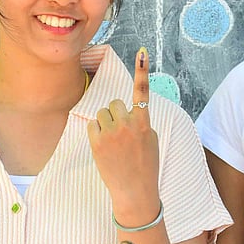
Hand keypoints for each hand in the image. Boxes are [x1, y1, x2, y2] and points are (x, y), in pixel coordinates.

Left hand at [87, 48, 160, 224]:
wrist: (135, 192)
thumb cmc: (145, 166)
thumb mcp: (151, 141)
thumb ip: (141, 122)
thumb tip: (130, 111)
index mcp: (144, 122)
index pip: (142, 92)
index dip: (142, 71)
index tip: (142, 52)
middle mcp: (127, 124)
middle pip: (114, 103)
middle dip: (116, 113)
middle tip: (121, 133)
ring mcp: (111, 133)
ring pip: (102, 113)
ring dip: (106, 123)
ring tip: (114, 143)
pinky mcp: (97, 142)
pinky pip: (93, 125)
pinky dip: (96, 133)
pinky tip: (105, 147)